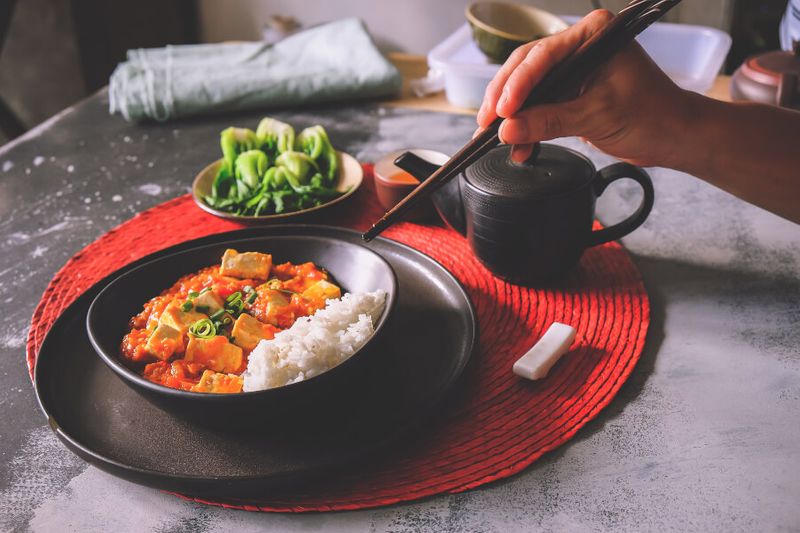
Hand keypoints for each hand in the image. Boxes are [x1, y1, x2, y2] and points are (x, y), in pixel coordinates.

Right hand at [476, 9, 690, 167]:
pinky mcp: (571, 91)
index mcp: (594, 35)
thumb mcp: (596, 117)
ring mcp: (574, 68)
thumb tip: (508, 130)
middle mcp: (581, 45)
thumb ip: (549, 121)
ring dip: (512, 115)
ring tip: (497, 139)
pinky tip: (519, 144)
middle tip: (486, 124)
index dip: (517, 84)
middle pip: (527, 67)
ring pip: (529, 87)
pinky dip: (527, 125)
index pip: (543, 55)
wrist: (674, 136)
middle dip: (504, 98)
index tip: (501, 111)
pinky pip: (539, 104)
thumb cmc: (652, 115)